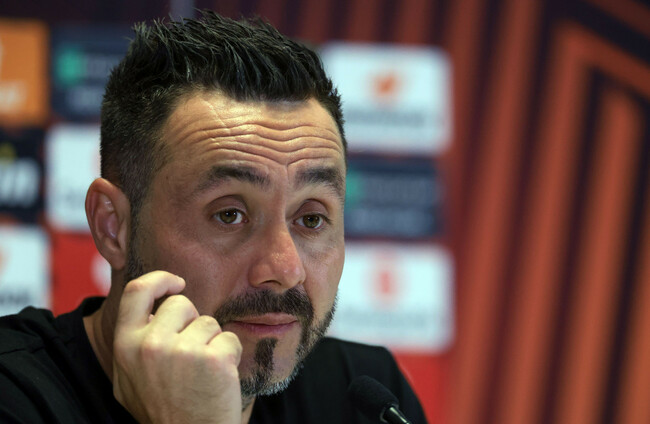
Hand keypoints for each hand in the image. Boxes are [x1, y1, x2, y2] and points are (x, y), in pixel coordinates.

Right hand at [112, 271, 242, 423]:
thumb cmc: (164, 412)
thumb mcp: (130, 379)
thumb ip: (136, 343)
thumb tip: (152, 311)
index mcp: (125, 346)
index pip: (136, 291)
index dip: (159, 280)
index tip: (176, 284)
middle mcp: (150, 345)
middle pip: (182, 304)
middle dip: (193, 323)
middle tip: (192, 356)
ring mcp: (182, 352)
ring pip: (209, 322)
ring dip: (212, 343)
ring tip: (203, 375)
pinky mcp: (213, 359)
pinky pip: (230, 339)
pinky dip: (230, 356)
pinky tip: (219, 380)